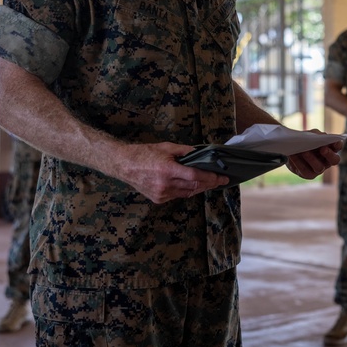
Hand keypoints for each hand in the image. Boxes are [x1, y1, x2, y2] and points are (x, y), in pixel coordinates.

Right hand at [116, 142, 230, 203]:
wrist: (124, 165)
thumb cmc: (145, 153)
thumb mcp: (167, 147)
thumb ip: (186, 151)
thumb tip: (201, 153)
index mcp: (168, 170)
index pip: (195, 177)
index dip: (211, 178)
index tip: (222, 177)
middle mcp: (165, 184)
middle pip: (194, 187)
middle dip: (210, 184)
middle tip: (220, 180)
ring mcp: (161, 194)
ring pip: (187, 193)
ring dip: (200, 188)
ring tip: (210, 183)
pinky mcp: (158, 199)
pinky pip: (178, 195)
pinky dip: (187, 191)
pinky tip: (193, 186)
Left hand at [285, 138, 342, 178]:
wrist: (290, 149)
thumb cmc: (304, 141)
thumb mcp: (310, 135)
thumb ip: (316, 135)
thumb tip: (322, 136)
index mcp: (330, 148)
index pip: (338, 146)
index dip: (338, 144)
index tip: (335, 142)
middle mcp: (327, 160)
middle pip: (334, 160)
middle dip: (329, 155)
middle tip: (323, 149)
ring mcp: (319, 169)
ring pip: (320, 167)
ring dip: (312, 159)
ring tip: (304, 152)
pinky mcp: (308, 174)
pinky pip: (305, 170)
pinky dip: (298, 162)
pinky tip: (293, 156)